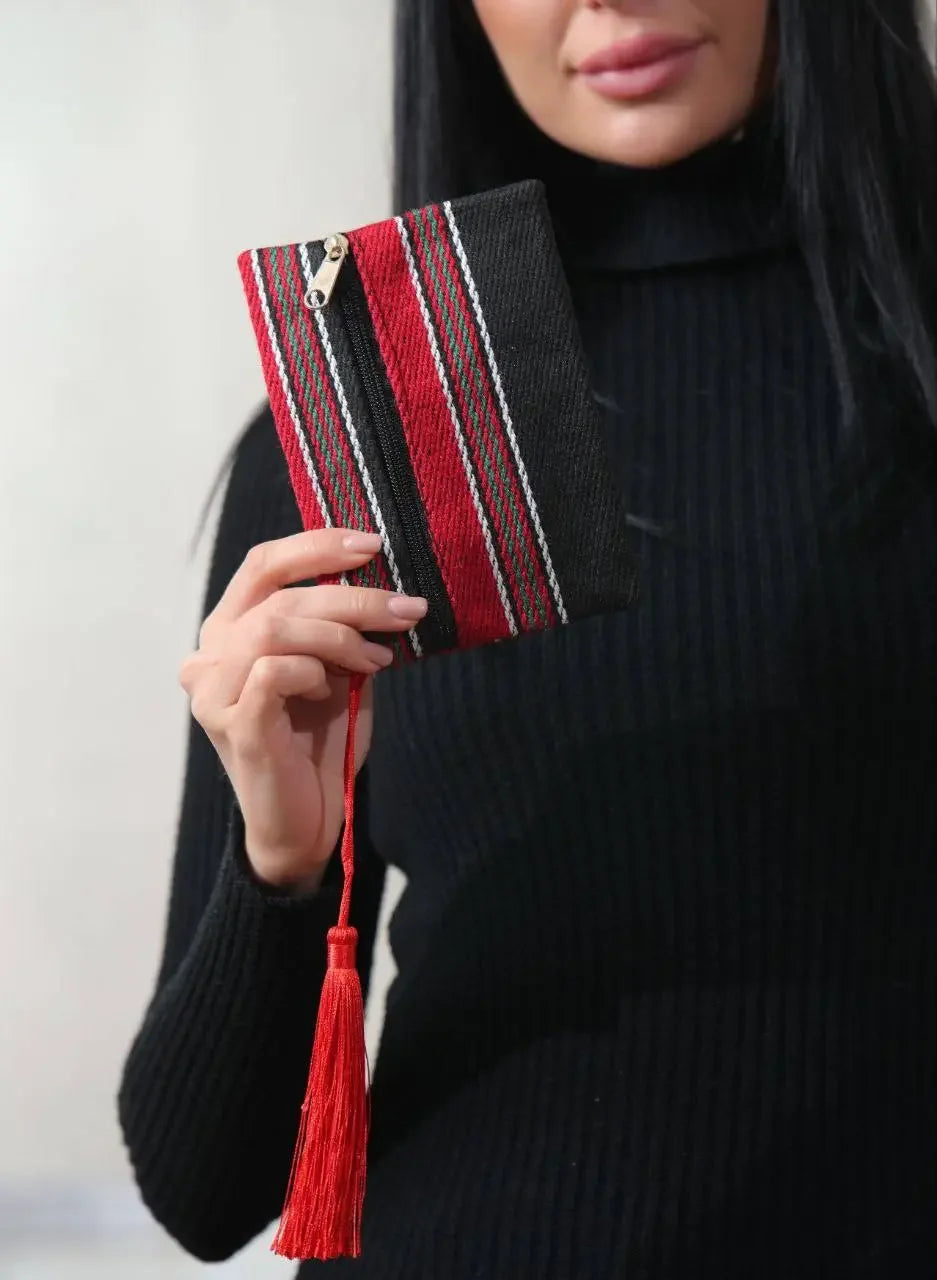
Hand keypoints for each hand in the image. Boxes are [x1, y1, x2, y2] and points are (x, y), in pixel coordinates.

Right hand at [179, 528, 426, 890]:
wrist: (310, 821)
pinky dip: (314, 672)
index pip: (262, 565)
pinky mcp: (231, 723)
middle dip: (351, 598)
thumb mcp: (338, 670)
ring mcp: (214, 690)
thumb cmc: (321, 743)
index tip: (371, 545)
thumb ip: (342, 627)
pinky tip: (331, 691)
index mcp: (231, 632)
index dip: (315, 546)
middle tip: (405, 608)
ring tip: (377, 658)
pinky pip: (275, 671)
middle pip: (279, 598)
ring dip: (339, 635)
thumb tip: (382, 580)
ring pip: (275, 628)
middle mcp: (209, 655)